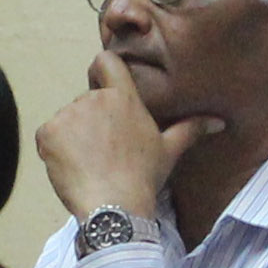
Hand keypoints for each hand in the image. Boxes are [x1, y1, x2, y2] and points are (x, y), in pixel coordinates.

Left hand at [35, 54, 222, 222]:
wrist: (114, 207)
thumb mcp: (169, 151)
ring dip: (73, 138)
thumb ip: (191, 129)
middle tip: (105, 152)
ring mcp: (67, 115)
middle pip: (86, 100)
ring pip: (67, 121)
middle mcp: (93, 99)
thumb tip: (219, 122)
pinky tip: (73, 169)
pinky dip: (55, 151)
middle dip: (92, 122)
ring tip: (90, 164)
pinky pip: (49, 137)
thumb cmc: (143, 178)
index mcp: (123, 97)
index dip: (102, 72)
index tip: (104, 89)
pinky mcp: (47, 134)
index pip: (106, 61)